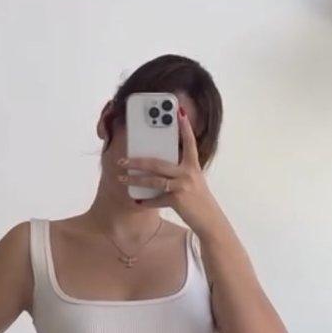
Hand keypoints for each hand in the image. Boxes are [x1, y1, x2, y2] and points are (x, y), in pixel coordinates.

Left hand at [118, 106, 222, 236]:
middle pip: (158, 162)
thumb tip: (155, 167)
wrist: (210, 220)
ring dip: (135, 180)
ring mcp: (183, 186)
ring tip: (121, 178)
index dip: (184, 126)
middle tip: (122, 160)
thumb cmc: (198, 200)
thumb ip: (179, 172)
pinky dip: (146, 201)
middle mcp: (188, 173)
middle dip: (137, 161)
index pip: (189, 142)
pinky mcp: (178, 200)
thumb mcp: (193, 181)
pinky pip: (157, 199)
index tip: (178, 112)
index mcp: (193, 166)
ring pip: (153, 180)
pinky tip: (138, 201)